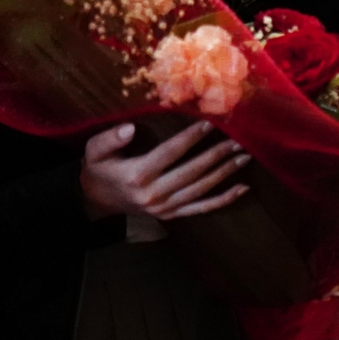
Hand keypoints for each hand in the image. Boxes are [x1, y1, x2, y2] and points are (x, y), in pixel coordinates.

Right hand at [79, 121, 249, 221]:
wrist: (97, 200)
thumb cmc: (99, 169)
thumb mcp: (94, 151)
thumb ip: (110, 139)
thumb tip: (129, 128)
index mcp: (138, 175)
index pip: (170, 153)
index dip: (191, 138)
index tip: (210, 124)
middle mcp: (154, 194)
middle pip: (192, 172)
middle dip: (216, 155)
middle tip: (238, 140)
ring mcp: (165, 208)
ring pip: (201, 190)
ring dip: (225, 173)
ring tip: (244, 156)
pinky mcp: (172, 215)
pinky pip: (202, 208)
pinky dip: (224, 199)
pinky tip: (243, 188)